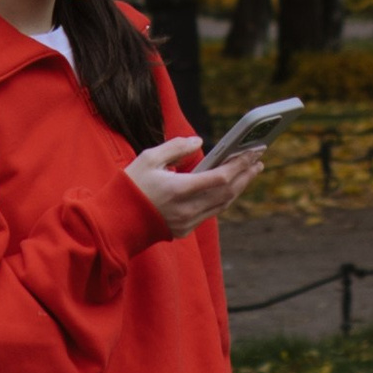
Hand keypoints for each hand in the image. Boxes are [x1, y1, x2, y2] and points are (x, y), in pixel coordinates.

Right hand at [126, 133, 262, 240]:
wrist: (113, 223)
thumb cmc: (129, 187)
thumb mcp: (148, 158)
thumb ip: (176, 147)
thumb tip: (199, 141)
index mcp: (178, 190)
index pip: (219, 177)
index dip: (239, 164)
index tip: (253, 151)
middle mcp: (186, 209)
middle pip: (227, 192)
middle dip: (245, 174)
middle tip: (259, 159)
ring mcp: (186, 222)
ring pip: (222, 205)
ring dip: (238, 187)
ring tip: (250, 171)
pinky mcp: (184, 230)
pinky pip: (211, 213)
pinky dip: (223, 198)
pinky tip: (229, 187)